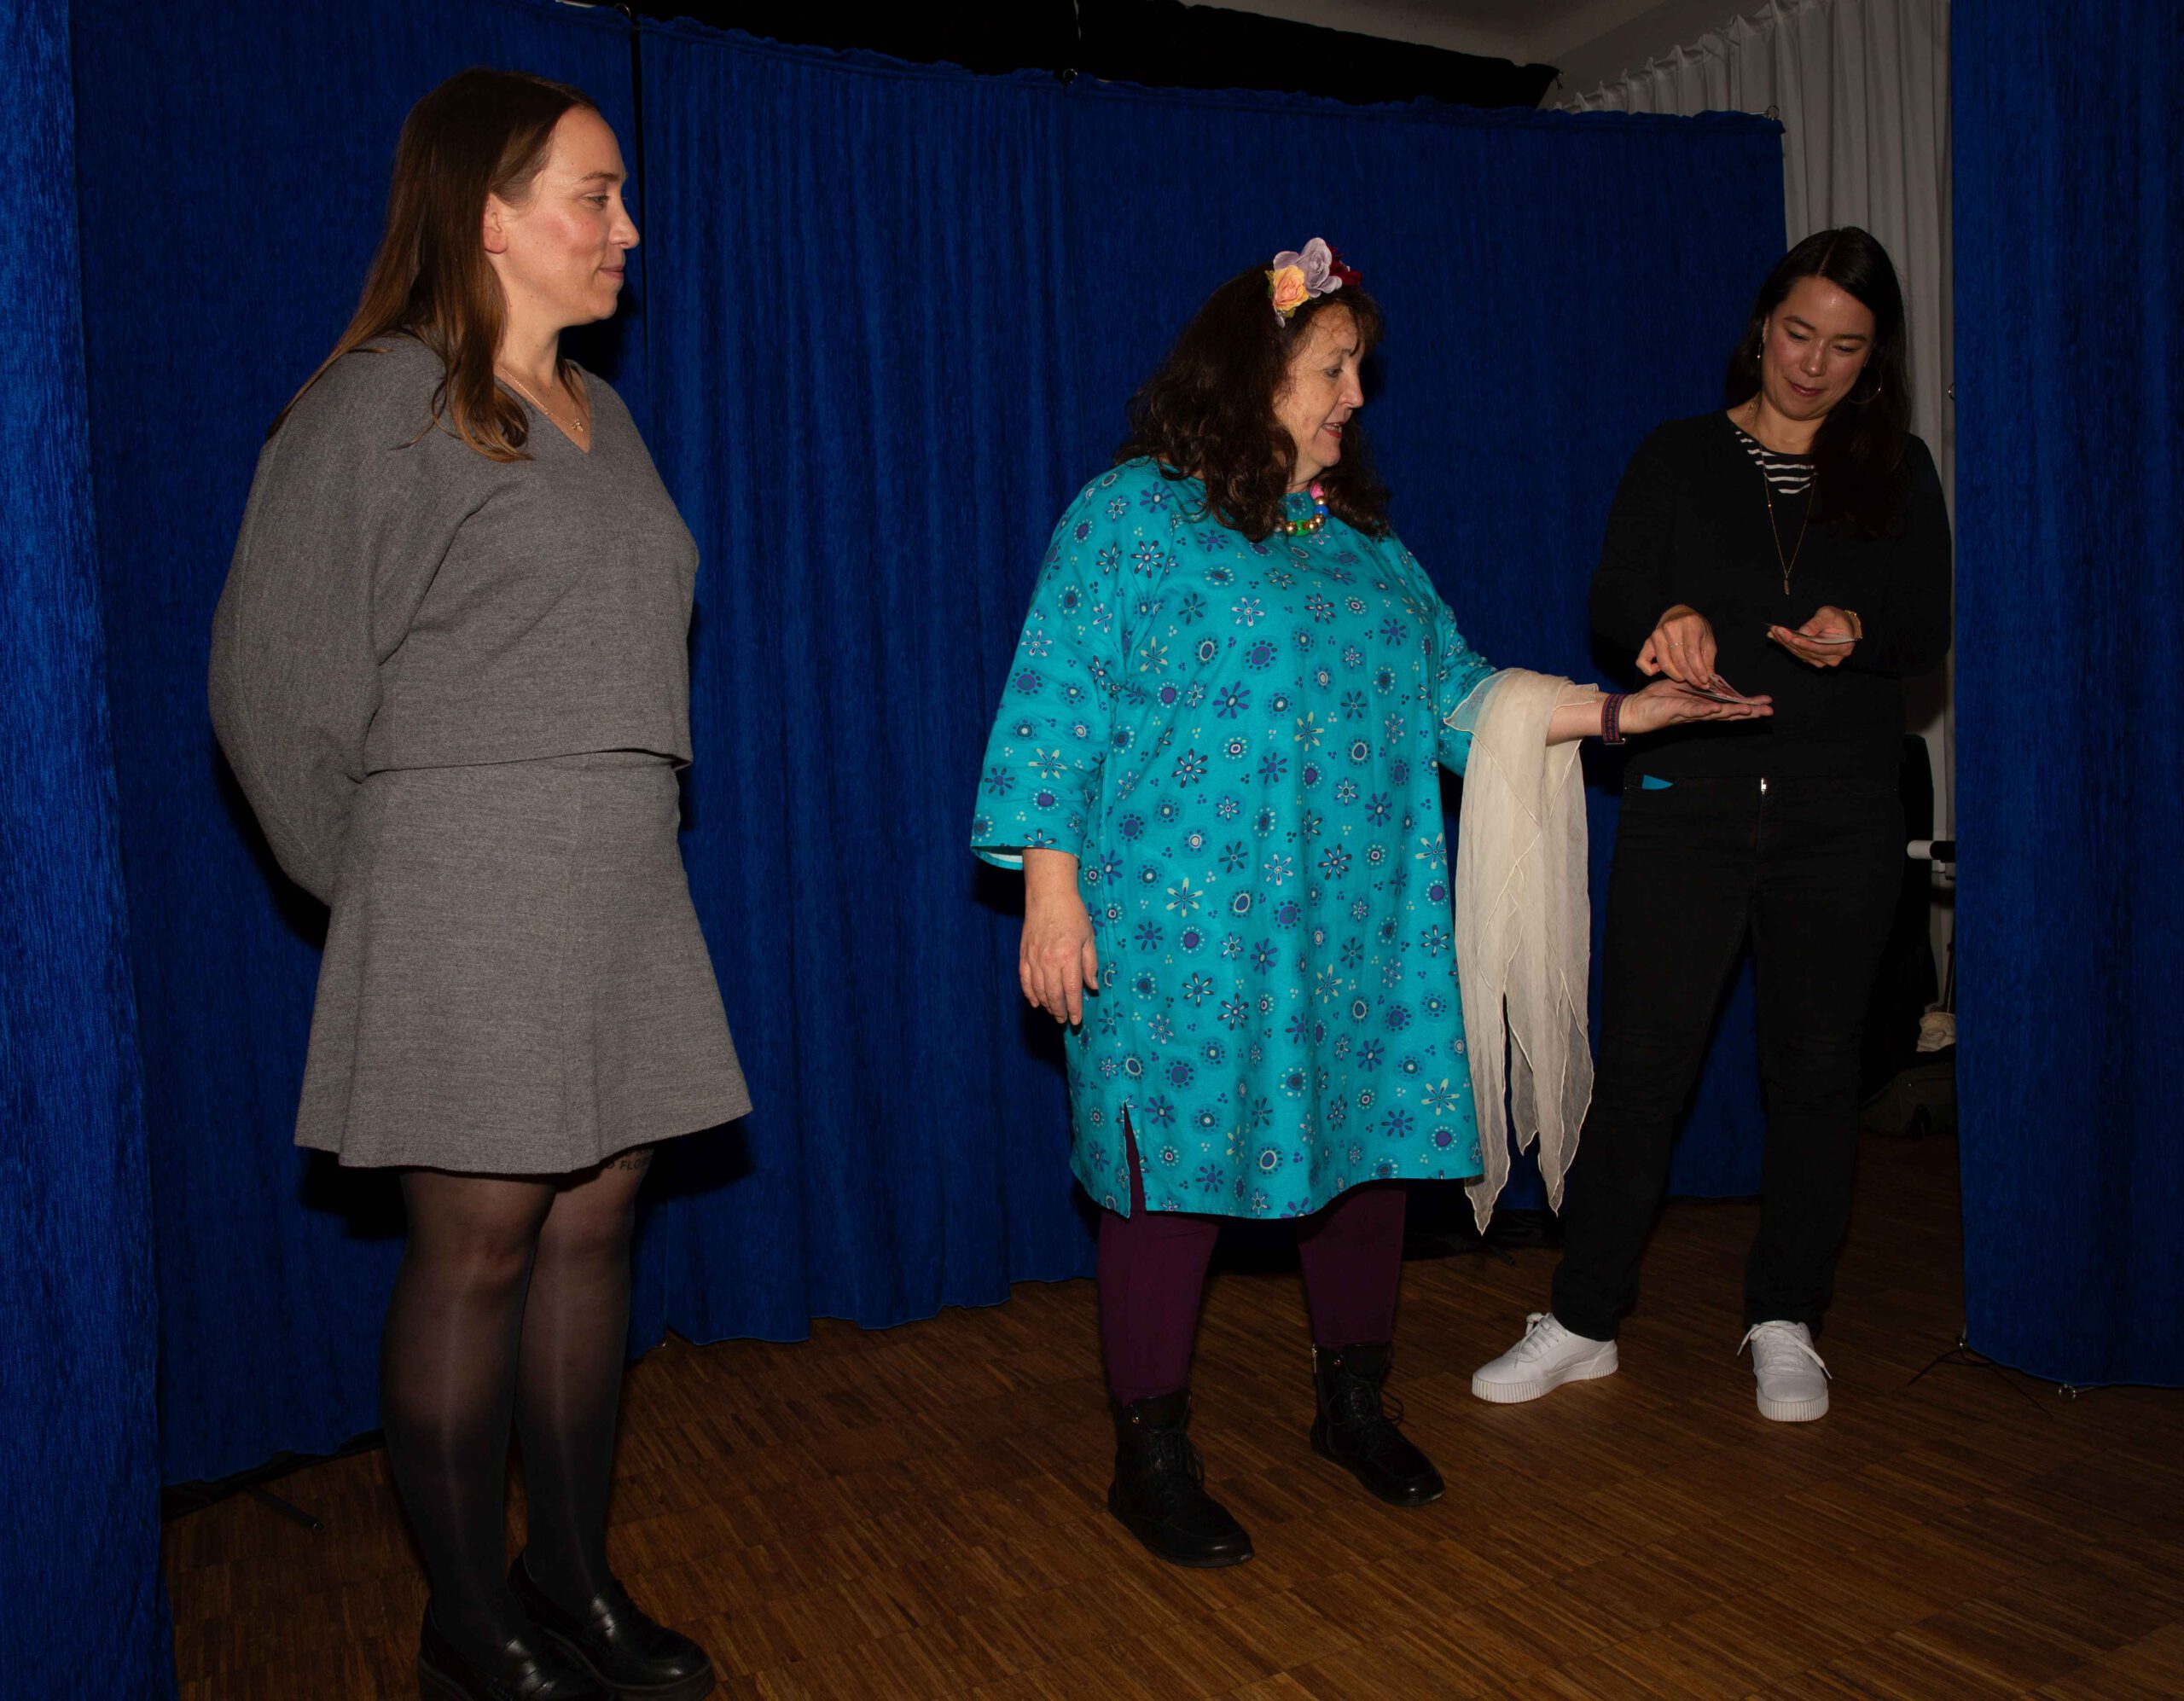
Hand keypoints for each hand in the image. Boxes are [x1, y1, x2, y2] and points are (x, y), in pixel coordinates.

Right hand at [1020, 848, 1098, 1024]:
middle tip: (1065, 1020)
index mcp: (1068, 956)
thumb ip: (1090, 964)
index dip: (1074, 1008)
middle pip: (1053, 994)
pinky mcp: (1023, 954)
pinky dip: (1029, 994)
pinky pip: (1025, 980)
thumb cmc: (1073, 914)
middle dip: (1060, 1011)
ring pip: (1038, 990)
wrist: (1048, 895)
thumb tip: (1092, 987)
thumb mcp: (1088, 938)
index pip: (1070, 990)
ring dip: (1046, 1005)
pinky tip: (1035, 1002)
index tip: (1077, 1020)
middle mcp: (1049, 960)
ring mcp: (1033, 958)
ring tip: (1054, 1013)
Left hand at [1617, 678, 1772, 735]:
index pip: (1729, 705)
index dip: (1747, 704)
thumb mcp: (1682, 686)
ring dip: (1733, 713)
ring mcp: (1690, 714)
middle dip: (1750, 711)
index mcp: (1703, 705)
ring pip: (1716, 714)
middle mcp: (1700, 713)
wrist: (1637, 708)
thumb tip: (1710, 677)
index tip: (1765, 701)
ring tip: (1751, 711)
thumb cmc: (1658, 698)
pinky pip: (1694, 711)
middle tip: (1769, 711)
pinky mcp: (1678, 712)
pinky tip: (1718, 709)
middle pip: (1729, 713)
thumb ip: (1697, 682)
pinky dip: (1706, 710)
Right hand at [1636, 604, 1720, 689]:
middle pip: (1679, 661)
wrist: (1678, 615)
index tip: (1704, 681)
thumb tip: (1708, 680)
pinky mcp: (1646, 642)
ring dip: (1675, 676)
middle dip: (1689, 677)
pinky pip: (1643, 662)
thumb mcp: (1707, 640)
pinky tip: (1660, 670)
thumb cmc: (1695, 629)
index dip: (1698, 670)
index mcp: (1689, 623)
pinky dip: (1650, 671)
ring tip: (1684, 678)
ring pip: (1664, 664)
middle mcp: (1670, 627)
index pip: (1692, 653)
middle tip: (1697, 684)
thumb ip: (1708, 660)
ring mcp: (1656, 635)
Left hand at [1767, 605, 1861, 667]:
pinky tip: (1776, 636)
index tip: (1791, 637)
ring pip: (1800, 653)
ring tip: (1773, 631)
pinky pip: (1798, 653)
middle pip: (1807, 652)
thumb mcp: (1829, 615)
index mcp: (1842, 648)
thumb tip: (1803, 632)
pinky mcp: (1812, 660)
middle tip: (1776, 630)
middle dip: (1790, 640)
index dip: (1805, 644)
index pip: (1820, 648)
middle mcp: (1832, 659)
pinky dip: (1786, 644)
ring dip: (1785, 642)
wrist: (1842, 627)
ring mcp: (1821, 661)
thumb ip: (1816, 623)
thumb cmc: (1837, 619)